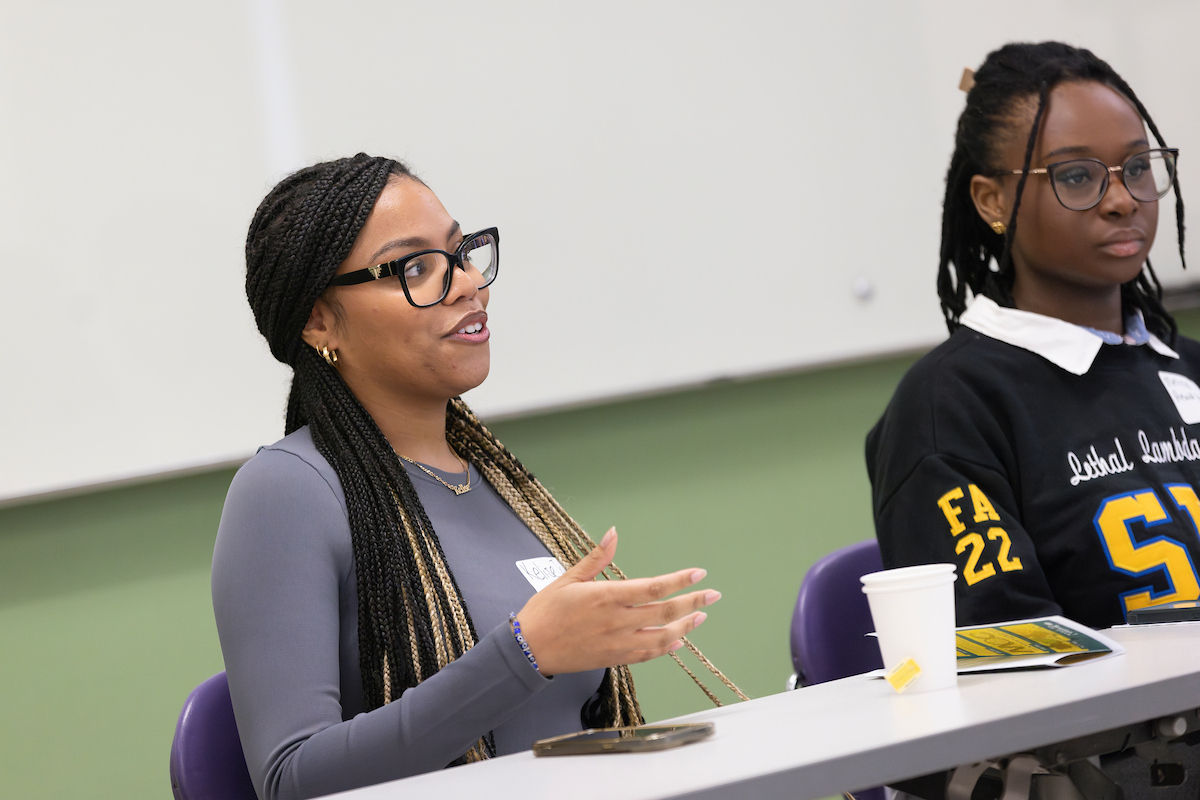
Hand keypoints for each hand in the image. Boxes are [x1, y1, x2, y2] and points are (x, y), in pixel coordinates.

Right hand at [514, 528, 719, 675]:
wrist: (527, 649)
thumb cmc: (544, 611)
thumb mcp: (567, 578)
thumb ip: (596, 557)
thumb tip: (614, 533)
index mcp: (606, 596)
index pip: (654, 587)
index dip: (680, 580)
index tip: (699, 574)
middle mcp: (617, 621)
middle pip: (665, 611)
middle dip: (693, 602)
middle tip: (714, 594)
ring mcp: (617, 643)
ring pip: (662, 637)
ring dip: (685, 627)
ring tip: (700, 616)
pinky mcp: (614, 659)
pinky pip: (647, 655)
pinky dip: (666, 648)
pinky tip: (678, 641)